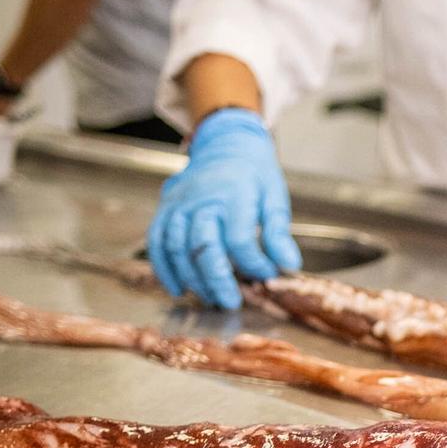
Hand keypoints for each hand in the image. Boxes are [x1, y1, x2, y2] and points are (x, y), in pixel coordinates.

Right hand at [146, 108, 300, 310]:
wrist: (225, 145)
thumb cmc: (253, 175)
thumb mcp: (274, 197)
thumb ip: (279, 233)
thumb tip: (289, 266)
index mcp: (234, 193)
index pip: (240, 239)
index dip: (253, 264)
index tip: (267, 275)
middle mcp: (202, 199)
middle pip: (203, 246)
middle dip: (217, 280)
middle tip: (231, 302)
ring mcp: (178, 204)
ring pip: (177, 248)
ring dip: (192, 279)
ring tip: (210, 299)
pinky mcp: (164, 209)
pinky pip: (157, 242)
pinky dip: (164, 269)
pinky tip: (179, 289)